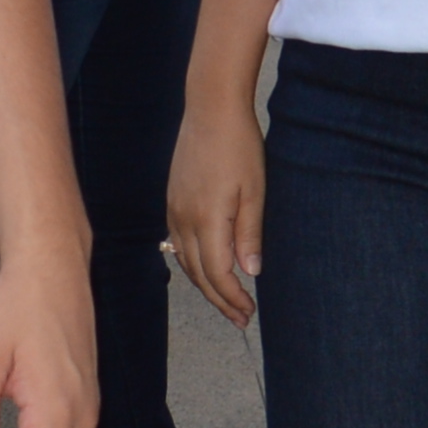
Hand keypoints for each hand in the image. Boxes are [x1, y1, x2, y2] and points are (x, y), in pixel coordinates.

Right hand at [169, 97, 268, 329]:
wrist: (210, 108)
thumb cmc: (239, 146)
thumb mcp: (255, 191)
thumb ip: (249, 234)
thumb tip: (250, 274)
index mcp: (207, 220)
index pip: (217, 274)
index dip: (232, 298)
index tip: (250, 313)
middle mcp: (183, 220)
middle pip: (198, 275)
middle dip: (220, 300)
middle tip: (242, 318)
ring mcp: (174, 210)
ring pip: (185, 261)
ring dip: (206, 285)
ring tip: (227, 301)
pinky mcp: (171, 200)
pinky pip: (179, 243)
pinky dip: (193, 264)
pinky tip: (207, 267)